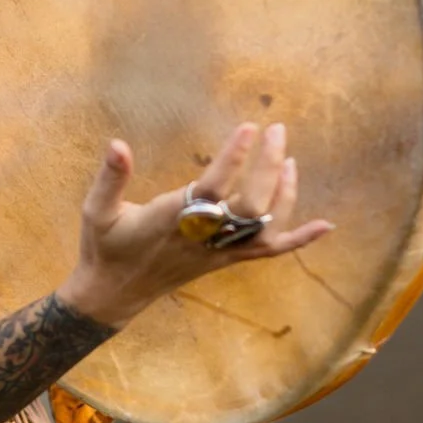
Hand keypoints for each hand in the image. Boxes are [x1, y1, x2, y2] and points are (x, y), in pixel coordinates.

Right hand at [58, 122, 333, 329]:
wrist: (114, 294)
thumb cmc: (105, 247)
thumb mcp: (97, 210)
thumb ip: (110, 177)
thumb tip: (117, 143)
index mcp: (172, 220)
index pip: (212, 187)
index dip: (233, 158)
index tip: (249, 128)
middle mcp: (202, 238)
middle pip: (249, 205)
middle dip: (268, 167)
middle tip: (277, 130)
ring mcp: (218, 253)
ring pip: (263, 226)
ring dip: (285, 193)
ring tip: (290, 159)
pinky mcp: (224, 261)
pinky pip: (267, 252)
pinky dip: (299, 239)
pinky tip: (325, 225)